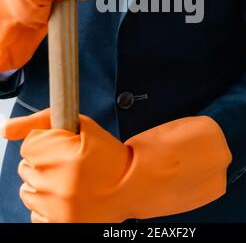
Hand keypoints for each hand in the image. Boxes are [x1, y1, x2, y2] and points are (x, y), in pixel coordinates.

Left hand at [2, 109, 231, 222]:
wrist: (130, 185)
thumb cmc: (108, 155)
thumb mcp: (81, 126)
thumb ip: (41, 122)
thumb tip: (5, 128)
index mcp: (67, 156)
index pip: (30, 145)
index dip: (47, 141)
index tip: (62, 145)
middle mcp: (59, 184)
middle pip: (26, 166)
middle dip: (44, 160)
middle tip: (67, 161)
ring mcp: (58, 208)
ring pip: (27, 189)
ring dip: (42, 181)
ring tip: (66, 178)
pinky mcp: (60, 224)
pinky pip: (34, 212)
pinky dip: (45, 203)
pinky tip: (64, 195)